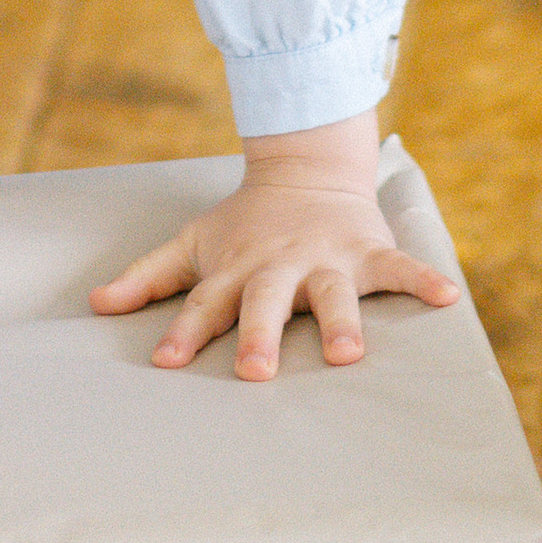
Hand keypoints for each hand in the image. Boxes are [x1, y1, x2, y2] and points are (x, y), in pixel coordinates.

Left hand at [88, 109, 457, 380]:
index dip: (185, 333)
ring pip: (333, 293)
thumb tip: (94, 303)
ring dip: (341, 321)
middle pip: (266, 302)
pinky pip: (398, 269)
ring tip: (348, 355)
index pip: (205, 305)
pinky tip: (446, 297)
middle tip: (255, 373)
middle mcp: (279, 266)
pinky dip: (422, 280)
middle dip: (260, 335)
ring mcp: (326, 258)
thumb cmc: (242, 226)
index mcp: (236, 270)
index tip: (166, 364)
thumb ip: (147, 276)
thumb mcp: (193, 243)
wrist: (304, 169)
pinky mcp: (367, 250)